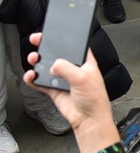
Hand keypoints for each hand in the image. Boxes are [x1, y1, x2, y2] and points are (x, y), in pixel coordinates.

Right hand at [24, 34, 118, 152]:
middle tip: (36, 40)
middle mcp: (74, 69)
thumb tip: (54, 65)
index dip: (65, 38)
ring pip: (47, 67)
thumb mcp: (83, 78)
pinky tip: (31, 76)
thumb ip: (67, 68)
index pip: (75, 45)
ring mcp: (63, 79)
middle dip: (46, 47)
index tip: (53, 32)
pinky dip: (33, 79)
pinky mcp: (54, 90)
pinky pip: (40, 82)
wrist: (88, 119)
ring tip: (33, 60)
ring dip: (38, 62)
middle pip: (57, 54)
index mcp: (85, 62)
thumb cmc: (94, 99)